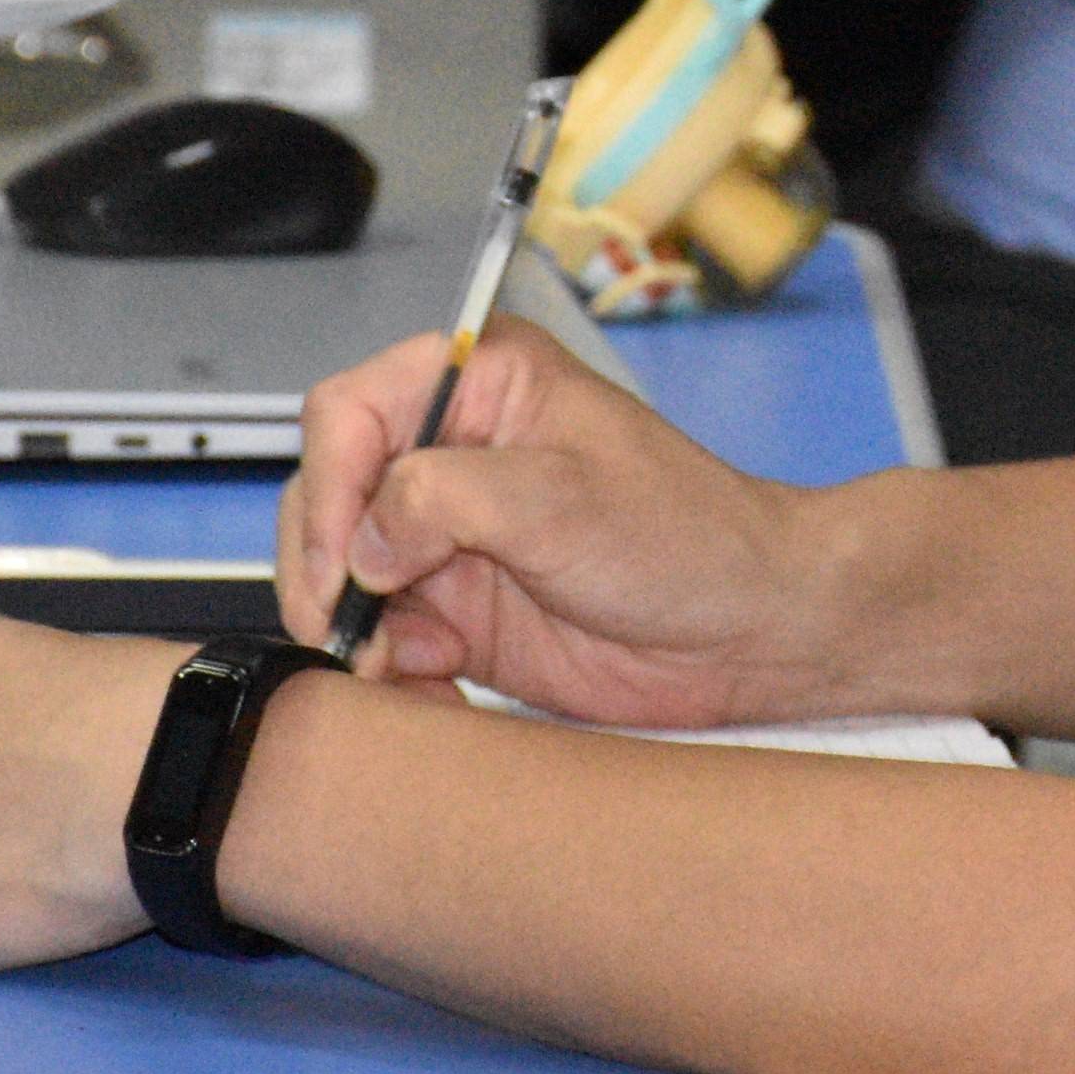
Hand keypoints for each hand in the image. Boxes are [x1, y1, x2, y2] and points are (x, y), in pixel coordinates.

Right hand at [279, 317, 828, 727]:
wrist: (748, 633)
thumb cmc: (687, 536)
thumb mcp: (561, 497)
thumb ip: (444, 500)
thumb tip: (362, 541)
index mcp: (480, 383)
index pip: (349, 412)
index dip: (328, 484)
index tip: (339, 559)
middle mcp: (452, 454)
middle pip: (328, 498)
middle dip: (326, 568)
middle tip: (347, 631)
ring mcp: (449, 538)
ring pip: (343, 578)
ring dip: (355, 631)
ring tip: (405, 667)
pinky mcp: (459, 613)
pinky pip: (383, 642)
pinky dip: (390, 673)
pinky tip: (434, 689)